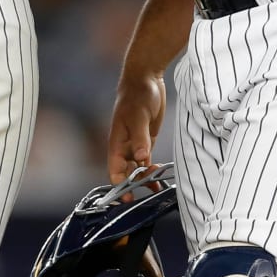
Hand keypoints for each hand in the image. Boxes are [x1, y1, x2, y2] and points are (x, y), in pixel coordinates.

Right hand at [108, 69, 167, 183]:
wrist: (146, 78)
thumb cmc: (137, 94)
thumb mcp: (139, 116)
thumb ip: (140, 138)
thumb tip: (141, 158)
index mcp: (117, 142)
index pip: (115, 171)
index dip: (120, 186)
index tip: (129, 198)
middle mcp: (125, 146)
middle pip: (127, 173)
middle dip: (136, 184)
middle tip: (151, 189)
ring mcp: (135, 143)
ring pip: (138, 168)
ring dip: (146, 178)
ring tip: (159, 184)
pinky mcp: (147, 139)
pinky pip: (147, 160)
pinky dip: (152, 169)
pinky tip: (161, 175)